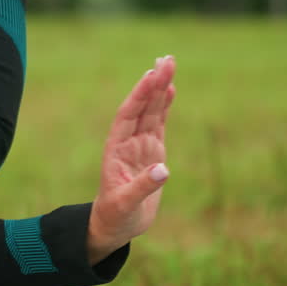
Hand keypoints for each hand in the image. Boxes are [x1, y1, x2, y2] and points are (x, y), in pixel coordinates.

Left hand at [87, 56, 176, 264]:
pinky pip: (159, 124)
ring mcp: (140, 145)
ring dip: (160, 89)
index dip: (140, 95)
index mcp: (116, 149)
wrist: (115, 226)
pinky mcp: (152, 152)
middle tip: (168, 59)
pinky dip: (164, 107)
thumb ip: (142, 187)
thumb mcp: (125, 205)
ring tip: (170, 64)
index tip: (151, 75)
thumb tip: (164, 170)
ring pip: (151, 111)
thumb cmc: (115, 216)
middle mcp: (128, 142)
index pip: (128, 115)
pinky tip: (171, 90)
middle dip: (154, 83)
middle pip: (142, 107)